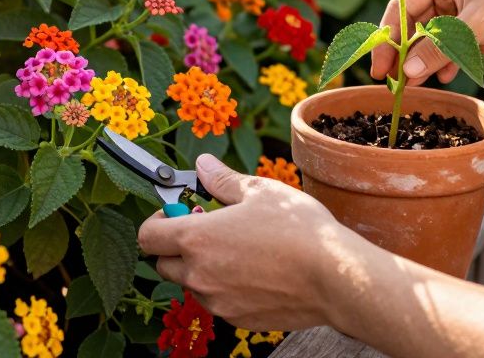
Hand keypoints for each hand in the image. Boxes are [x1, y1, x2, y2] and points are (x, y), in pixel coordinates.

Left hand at [137, 154, 344, 330]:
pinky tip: (256, 271)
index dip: (157, 220)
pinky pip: (218, 301)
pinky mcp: (238, 319)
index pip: (147, 236)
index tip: (177, 211)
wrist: (336, 277)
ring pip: (192, 284)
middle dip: (177, 247)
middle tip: (209, 230)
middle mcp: (199, 275)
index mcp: (196, 239)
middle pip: (163, 264)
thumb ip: (221, 180)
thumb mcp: (259, 191)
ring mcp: (218, 301)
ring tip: (239, 250)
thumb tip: (202, 164)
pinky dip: (226, 288)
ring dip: (202, 268)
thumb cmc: (299, 229)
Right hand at [369, 0, 483, 85]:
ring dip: (429, 60)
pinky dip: (450, 60)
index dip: (388, 38)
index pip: (403, 6)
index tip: (380, 68)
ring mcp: (470, 7)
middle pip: (418, 24)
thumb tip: (408, 74)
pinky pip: (457, 45)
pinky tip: (447, 76)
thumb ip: (438, 50)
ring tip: (420, 84)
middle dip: (408, 53)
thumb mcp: (475, 26)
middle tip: (395, 82)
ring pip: (438, 37)